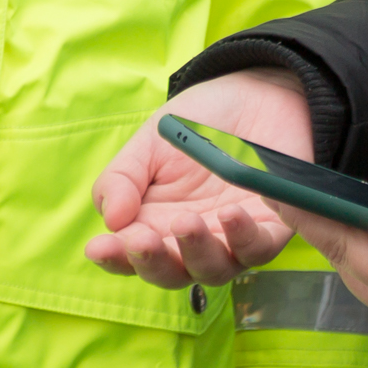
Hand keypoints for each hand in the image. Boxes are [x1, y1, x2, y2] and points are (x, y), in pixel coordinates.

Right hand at [84, 68, 311, 287]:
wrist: (253, 94)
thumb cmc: (197, 123)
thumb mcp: (149, 142)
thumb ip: (122, 178)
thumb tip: (111, 221)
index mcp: (155, 224)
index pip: (129, 255)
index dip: (113, 257)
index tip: (97, 247)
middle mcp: (191, 242)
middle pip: (169, 273)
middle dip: (152, 262)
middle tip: (141, 240)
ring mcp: (231, 241)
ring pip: (212, 270)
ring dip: (196, 252)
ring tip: (185, 222)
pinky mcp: (270, 230)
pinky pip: (258, 248)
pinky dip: (245, 237)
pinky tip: (231, 214)